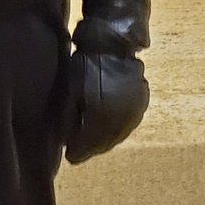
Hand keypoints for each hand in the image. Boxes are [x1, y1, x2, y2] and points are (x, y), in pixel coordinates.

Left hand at [64, 50, 148, 164]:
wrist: (111, 46)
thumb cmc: (85, 66)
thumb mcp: (70, 91)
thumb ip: (67, 119)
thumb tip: (64, 142)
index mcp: (102, 119)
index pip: (89, 145)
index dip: (78, 153)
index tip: (69, 158)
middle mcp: (122, 121)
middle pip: (104, 144)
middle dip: (90, 150)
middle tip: (78, 153)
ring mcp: (134, 114)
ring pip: (116, 137)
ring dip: (103, 143)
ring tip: (89, 144)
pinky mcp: (141, 106)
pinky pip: (126, 127)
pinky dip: (114, 133)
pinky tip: (105, 131)